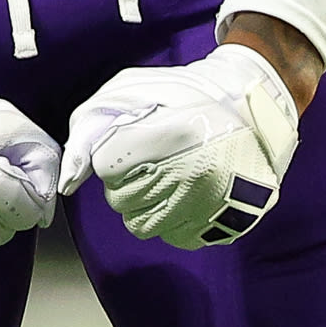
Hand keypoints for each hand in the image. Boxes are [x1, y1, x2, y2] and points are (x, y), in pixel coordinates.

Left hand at [62, 43, 298, 248]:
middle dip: (124, 178)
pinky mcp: (222, 225)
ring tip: (163, 177)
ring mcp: (207, 205)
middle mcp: (190, 174)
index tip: (130, 142)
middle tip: (149, 158)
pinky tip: (183, 194)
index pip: (106, 165)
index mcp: (169, 134)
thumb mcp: (137, 88)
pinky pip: (171, 237)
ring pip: (140, 224)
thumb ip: (94, 123)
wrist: (256, 109)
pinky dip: (170, 219)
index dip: (112, 153)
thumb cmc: (190, 95)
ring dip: (142, 203)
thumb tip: (70, 177)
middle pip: (119, 197)